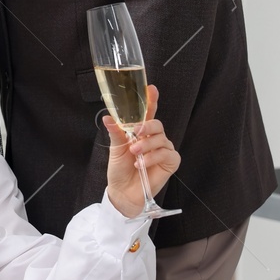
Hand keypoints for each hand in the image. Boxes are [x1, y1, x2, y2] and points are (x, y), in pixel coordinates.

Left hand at [101, 85, 180, 218]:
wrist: (123, 191)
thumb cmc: (120, 169)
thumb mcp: (116, 148)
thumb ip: (116, 132)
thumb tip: (108, 117)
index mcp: (141, 132)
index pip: (148, 113)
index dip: (151, 100)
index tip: (151, 88)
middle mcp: (154, 138)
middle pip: (157, 124)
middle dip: (147, 127)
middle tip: (136, 134)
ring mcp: (164, 149)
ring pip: (161, 139)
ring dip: (147, 145)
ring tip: (135, 154)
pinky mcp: (171, 162)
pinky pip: (167, 153)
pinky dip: (154, 157)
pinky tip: (143, 164)